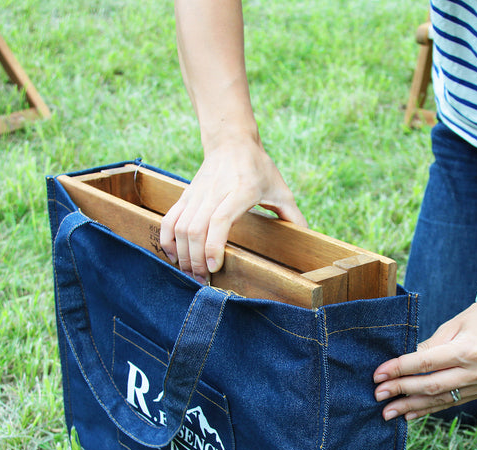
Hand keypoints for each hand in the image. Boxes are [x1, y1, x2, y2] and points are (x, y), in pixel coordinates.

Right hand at [159, 137, 305, 281]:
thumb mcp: (280, 189)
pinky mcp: (185, 195)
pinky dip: (168, 240)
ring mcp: (197, 194)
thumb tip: (308, 238)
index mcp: (241, 191)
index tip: (214, 266)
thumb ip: (293, 215)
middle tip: (203, 280)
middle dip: (196, 260)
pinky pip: (169, 220)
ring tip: (191, 273)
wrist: (231, 142)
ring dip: (182, 254)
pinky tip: (175, 257)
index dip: (214, 245)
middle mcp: (215, 193)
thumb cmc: (259, 167)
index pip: (220, 220)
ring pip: (180, 227)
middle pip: (195, 229)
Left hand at [373, 300, 476, 420]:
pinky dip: (428, 409)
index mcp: (468, 350)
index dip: (400, 369)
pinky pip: (450, 403)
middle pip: (431, 385)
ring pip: (439, 399)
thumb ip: (428, 346)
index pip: (426, 363)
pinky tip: (409, 414)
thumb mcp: (452, 325)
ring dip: (411, 407)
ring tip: (388, 412)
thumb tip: (402, 363)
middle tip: (378, 394)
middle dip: (401, 390)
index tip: (378, 374)